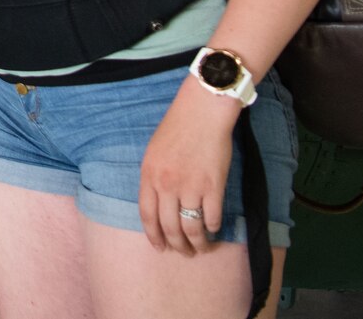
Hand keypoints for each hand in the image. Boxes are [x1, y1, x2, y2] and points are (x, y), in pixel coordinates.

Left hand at [138, 78, 240, 255]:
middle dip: (177, 245)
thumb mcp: (154, 151)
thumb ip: (153, 177)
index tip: (160, 248)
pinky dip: (214, 228)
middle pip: (169, 227)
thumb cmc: (178, 126)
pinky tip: (215, 229)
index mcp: (149, 175)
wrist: (203, 111)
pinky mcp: (213, 186)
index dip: (153, 236)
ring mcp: (191, 187)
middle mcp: (167, 185)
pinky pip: (212, 217)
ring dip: (197, 243)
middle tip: (183, 252)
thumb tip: (157, 204)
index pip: (147, 215)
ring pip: (192, 228)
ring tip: (202, 247)